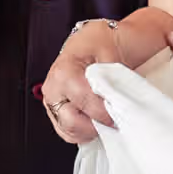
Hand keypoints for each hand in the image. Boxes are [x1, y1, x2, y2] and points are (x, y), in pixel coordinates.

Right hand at [41, 19, 127, 144]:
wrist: (95, 40)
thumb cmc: (101, 43)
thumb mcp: (111, 51)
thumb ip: (111, 77)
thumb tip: (116, 99)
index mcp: (63, 72)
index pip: (84, 102)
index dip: (105, 112)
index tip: (120, 113)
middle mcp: (53, 89)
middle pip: (72, 123)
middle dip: (97, 123)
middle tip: (114, 118)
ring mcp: (52, 102)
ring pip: (70, 131)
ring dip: (92, 129)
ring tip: (107, 118)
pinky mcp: (56, 112)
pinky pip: (69, 132)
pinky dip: (86, 132)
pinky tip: (98, 121)